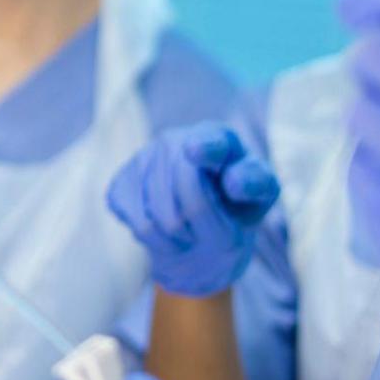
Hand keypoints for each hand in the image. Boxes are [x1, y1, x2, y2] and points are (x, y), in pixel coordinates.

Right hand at [107, 122, 279, 295]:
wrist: (200, 229)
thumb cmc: (237, 205)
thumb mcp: (258, 195)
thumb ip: (253, 183)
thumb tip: (233, 182)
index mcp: (218, 137)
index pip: (211, 142)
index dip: (203, 148)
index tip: (193, 151)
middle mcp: (176, 140)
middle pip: (186, 189)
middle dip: (207, 221)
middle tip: (217, 230)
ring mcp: (144, 158)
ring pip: (162, 215)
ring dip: (184, 236)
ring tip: (192, 231)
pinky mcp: (121, 183)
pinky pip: (142, 225)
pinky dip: (160, 242)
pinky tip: (167, 232)